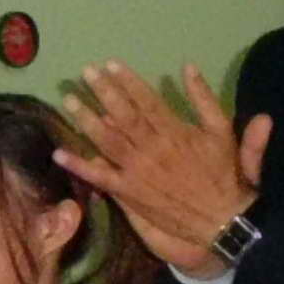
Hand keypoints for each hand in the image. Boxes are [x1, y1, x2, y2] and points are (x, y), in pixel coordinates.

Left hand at [53, 61, 271, 279]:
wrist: (221, 220)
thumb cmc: (223, 174)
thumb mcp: (222, 131)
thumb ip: (205, 99)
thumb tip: (188, 67)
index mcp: (174, 132)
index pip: (146, 101)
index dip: (127, 81)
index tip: (110, 64)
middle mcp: (151, 149)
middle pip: (123, 116)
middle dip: (103, 92)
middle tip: (85, 73)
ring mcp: (137, 172)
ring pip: (107, 141)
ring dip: (86, 120)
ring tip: (69, 100)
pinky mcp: (129, 193)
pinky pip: (101, 177)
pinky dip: (79, 166)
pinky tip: (59, 153)